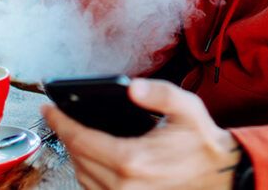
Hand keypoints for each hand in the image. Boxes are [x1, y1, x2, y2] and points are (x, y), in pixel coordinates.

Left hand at [42, 78, 240, 189]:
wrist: (219, 173)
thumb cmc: (201, 141)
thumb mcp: (186, 107)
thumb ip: (158, 94)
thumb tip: (132, 89)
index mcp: (133, 158)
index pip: (81, 139)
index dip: (60, 122)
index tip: (48, 108)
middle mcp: (124, 183)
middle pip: (78, 158)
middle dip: (66, 134)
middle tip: (59, 116)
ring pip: (82, 177)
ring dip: (76, 154)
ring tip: (74, 133)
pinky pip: (95, 189)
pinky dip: (87, 172)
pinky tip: (91, 156)